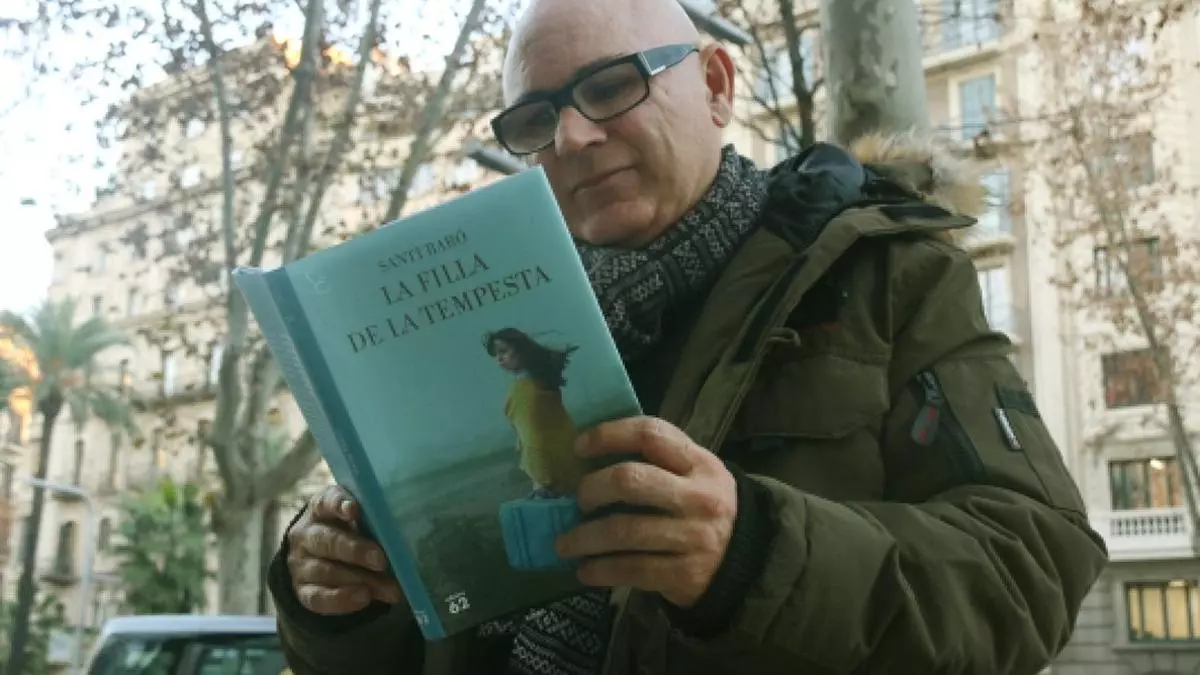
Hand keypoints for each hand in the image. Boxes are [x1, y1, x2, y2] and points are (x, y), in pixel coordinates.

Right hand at [287, 485, 404, 614]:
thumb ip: (374, 525)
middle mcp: (305, 534)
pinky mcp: (301, 590)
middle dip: (356, 551)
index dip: (339, 504)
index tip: (354, 510)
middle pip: (327, 540)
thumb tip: (403, 542)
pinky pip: (317, 597)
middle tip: (381, 561)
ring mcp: (300, 564)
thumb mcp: (359, 522)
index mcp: (320, 508)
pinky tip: (364, 598)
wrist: (319, 559)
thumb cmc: (349, 531)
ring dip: (359, 580)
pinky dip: (342, 599)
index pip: (326, 501)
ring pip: (326, 571)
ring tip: (388, 588)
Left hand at [555, 416, 737, 608]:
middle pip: (630, 480)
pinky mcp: (684, 574)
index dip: (608, 435)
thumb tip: (589, 453)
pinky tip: (585, 571)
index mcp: (700, 463)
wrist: (745, 559)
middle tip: (577, 500)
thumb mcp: (694, 473)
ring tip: (564, 544)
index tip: (579, 447)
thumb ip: (656, 457)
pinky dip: (600, 571)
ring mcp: (693, 537)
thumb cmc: (702, 505)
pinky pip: (631, 570)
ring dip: (584, 538)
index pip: (650, 434)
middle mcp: (699, 497)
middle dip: (591, 489)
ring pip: (623, 531)